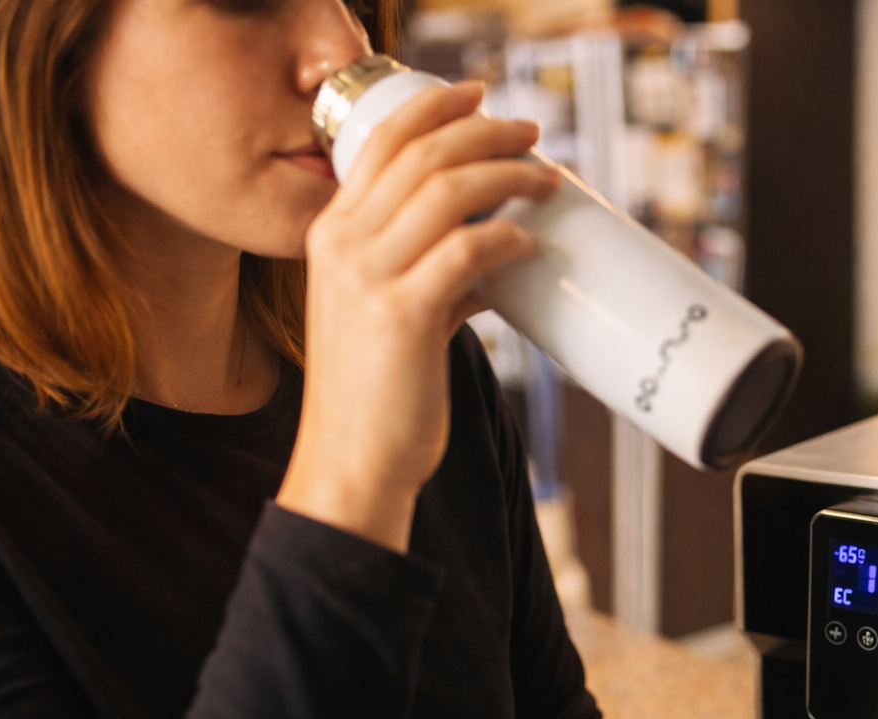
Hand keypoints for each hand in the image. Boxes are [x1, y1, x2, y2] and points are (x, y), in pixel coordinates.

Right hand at [278, 81, 559, 552]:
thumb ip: (430, 274)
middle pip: (423, 154)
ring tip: (546, 181)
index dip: (436, 108)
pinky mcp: (403, 314)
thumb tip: (493, 248)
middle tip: (533, 136)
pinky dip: (506, 237)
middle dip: (486, 133)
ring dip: (508, 176)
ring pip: (448, 191)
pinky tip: (527, 243)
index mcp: (331, 233)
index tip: (482, 98)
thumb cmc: (379, 394)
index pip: (384, 142)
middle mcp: (342, 244)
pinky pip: (467, 251)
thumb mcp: (389, 315)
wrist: (354, 462)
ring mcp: (368, 277)